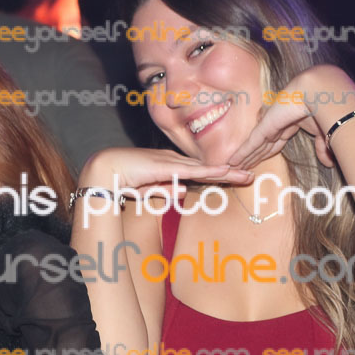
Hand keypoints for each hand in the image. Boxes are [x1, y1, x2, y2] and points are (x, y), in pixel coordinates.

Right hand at [80, 147, 253, 194]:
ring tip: (247, 175)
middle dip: (230, 172)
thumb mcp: (146, 191)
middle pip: (207, 168)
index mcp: (168, 166)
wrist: (103, 171)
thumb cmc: (120, 181)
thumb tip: (182, 193)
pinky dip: (210, 171)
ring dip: (227, 173)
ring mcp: (170, 162)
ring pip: (205, 168)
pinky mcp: (166, 166)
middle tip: (250, 175)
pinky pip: (193, 170)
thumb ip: (164, 190)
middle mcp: (172, 161)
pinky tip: (225, 172)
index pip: (198, 172)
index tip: (235, 178)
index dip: (218, 175)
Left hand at [227, 64, 354, 169]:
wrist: (320, 93)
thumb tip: (328, 163)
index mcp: (290, 123)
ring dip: (243, 159)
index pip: (274, 143)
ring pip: (253, 147)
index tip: (257, 163)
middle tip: (240, 169)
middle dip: (251, 158)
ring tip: (232, 169)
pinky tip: (232, 162)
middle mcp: (278, 123)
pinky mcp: (265, 126)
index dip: (265, 154)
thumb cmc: (325, 108)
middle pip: (261, 146)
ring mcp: (270, 124)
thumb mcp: (323, 132)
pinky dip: (241, 154)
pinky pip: (251, 144)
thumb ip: (321, 146)